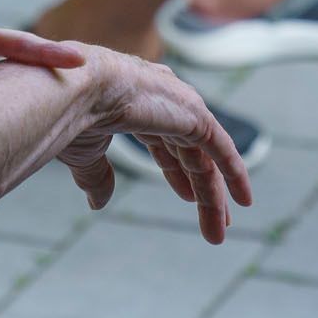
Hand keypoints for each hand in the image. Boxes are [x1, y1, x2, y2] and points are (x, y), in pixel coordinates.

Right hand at [56, 46, 252, 243]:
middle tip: (214, 220)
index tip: (186, 196)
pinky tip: (244, 199)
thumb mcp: (85, 151)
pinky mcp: (195, 115)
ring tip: (223, 227)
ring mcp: (179, 106)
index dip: (176, 171)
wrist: (78, 90)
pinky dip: (235, 172)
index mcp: (134, 103)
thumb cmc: (72, 114)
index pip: (163, 141)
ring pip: (205, 157)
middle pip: (189, 151)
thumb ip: (97, 175)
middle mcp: (161, 100)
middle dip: (200, 187)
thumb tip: (98, 203)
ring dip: (214, 194)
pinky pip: (222, 148)